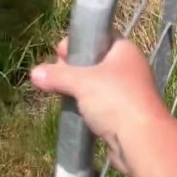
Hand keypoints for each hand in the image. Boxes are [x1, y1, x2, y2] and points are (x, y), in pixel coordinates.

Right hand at [29, 35, 172, 172]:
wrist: (141, 140)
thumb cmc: (115, 100)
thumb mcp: (82, 82)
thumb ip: (58, 75)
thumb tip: (34, 74)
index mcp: (125, 50)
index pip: (98, 37)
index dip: (77, 42)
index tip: (58, 52)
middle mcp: (129, 67)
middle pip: (95, 60)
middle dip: (73, 68)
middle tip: (55, 75)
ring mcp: (128, 91)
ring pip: (97, 84)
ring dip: (79, 89)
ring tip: (61, 93)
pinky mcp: (124, 113)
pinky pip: (100, 103)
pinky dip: (87, 105)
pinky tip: (73, 110)